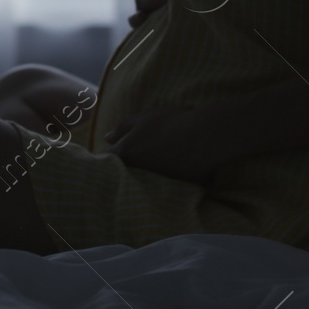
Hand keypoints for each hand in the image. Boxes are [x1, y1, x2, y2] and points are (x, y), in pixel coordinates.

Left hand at [104, 106, 219, 183]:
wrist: (202, 137)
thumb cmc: (169, 123)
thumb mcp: (142, 118)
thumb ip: (122, 129)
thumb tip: (107, 138)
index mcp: (125, 154)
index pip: (106, 160)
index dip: (107, 158)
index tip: (112, 154)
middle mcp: (136, 173)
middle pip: (122, 174)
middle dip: (123, 169)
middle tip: (134, 157)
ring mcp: (153, 183)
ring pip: (140, 182)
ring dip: (142, 175)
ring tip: (154, 161)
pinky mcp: (171, 190)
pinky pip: (159, 188)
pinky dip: (160, 181)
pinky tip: (168, 169)